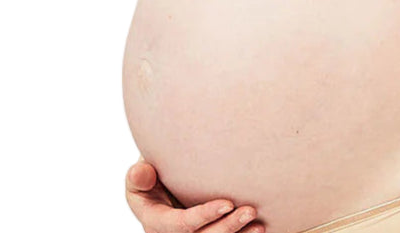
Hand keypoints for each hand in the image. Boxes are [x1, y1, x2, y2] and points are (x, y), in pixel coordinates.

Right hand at [125, 157, 263, 232]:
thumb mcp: (139, 175)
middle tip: (251, 211)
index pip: (182, 225)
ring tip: (260, 225)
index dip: (204, 216)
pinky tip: (260, 229)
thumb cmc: (150, 174)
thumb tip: (141, 172)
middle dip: (227, 228)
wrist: (160, 182)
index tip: (228, 203)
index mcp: (156, 223)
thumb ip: (139, 175)